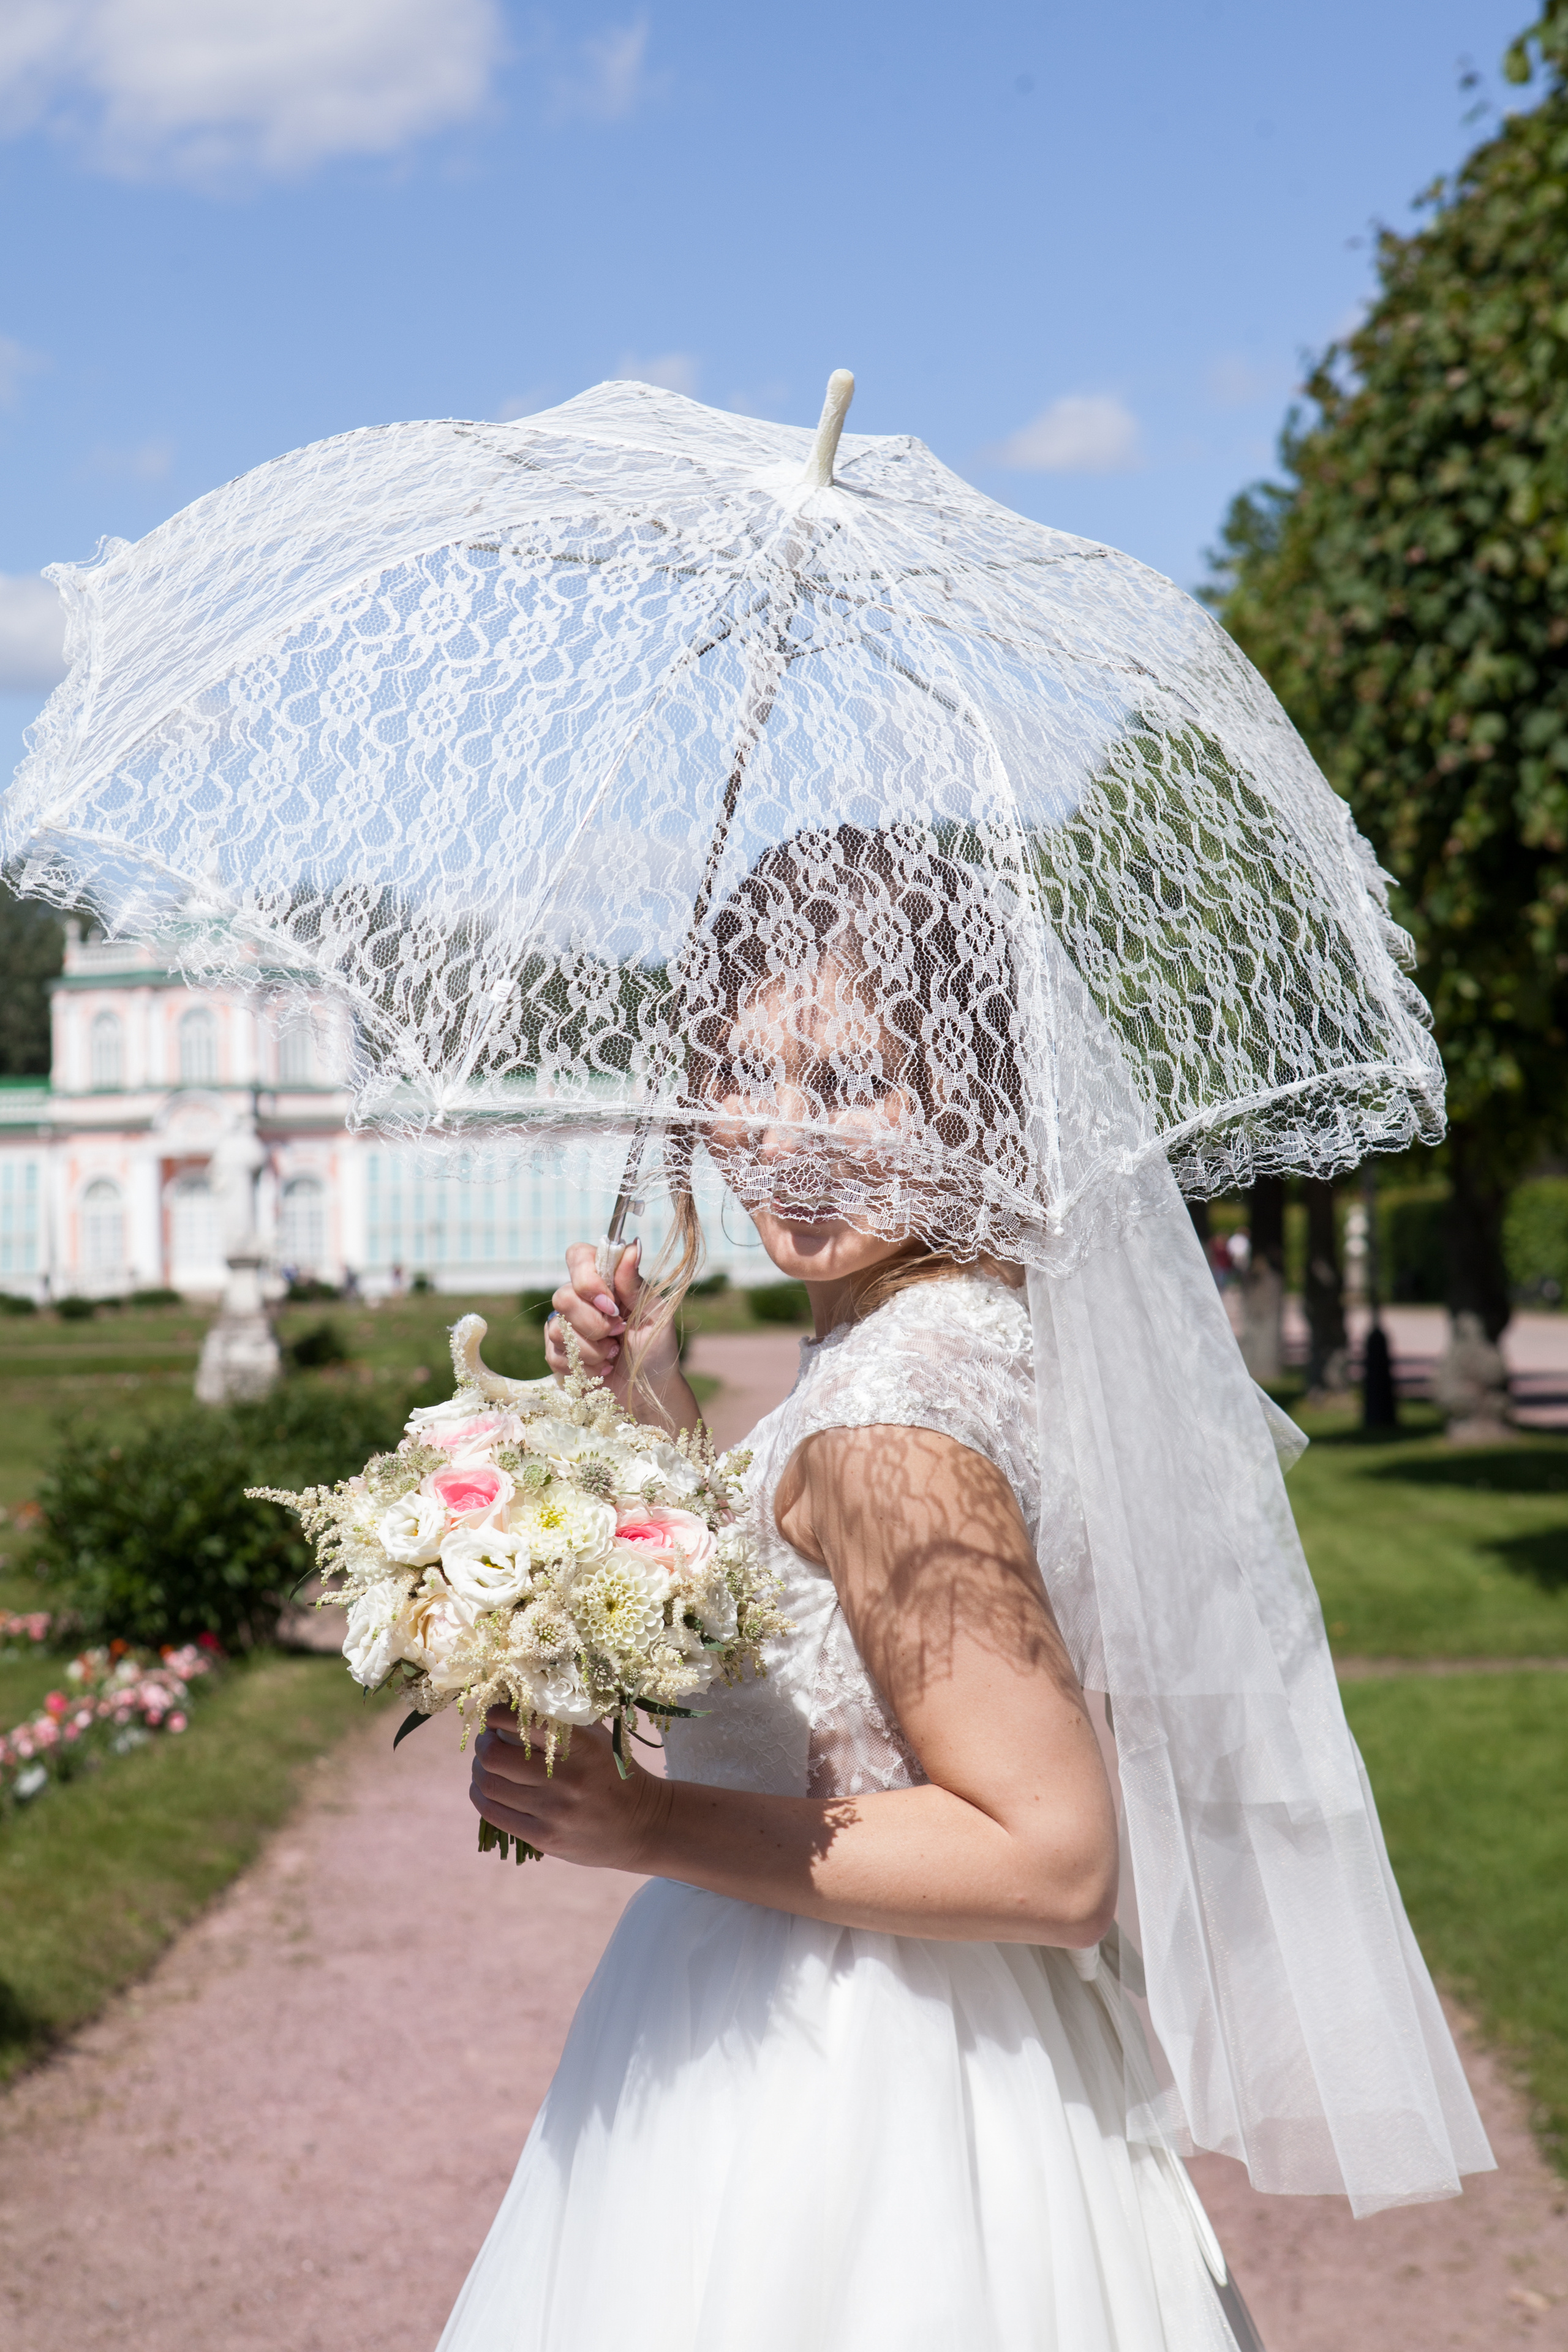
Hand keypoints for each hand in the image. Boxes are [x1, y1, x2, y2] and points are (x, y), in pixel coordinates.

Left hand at [469, 1706, 670, 1869]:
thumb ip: (564, 1719)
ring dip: (478, 1771)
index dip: (495, 1715)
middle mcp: (565, 1778)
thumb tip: (518, 1700)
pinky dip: (482, 1798)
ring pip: (490, 1786)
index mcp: (580, 1746)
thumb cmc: (616, 1773)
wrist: (643, 1824)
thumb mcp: (598, 1738)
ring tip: (483, 1765)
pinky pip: (496, 1816)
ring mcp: (554, 1811)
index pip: (521, 1722)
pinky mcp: (545, 1837)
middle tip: (485, 1739)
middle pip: (495, 1756)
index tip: (493, 1714)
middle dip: (482, 1744)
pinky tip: (484, 1789)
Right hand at [544, 1239, 696, 1430]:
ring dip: (593, 1348)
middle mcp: (581, 1300)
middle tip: (618, 1333)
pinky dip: (584, 1365)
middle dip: (593, 1322)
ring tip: (615, 1354)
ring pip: (557, 1327)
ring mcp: (565, 1327)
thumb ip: (635, 1284)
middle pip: (563, 1296)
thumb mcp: (655, 1314)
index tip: (610, 1302)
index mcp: (605, 1283)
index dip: (587, 1277)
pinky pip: (554, 1354)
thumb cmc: (656, 1349)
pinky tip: (603, 1368)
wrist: (649, 1391)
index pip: (578, 1257)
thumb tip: (630, 1247)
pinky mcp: (558, 1355)